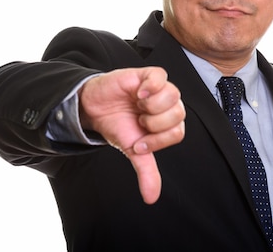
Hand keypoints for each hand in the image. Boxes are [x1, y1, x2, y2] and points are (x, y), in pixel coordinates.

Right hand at [78, 67, 185, 203]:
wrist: (94, 108)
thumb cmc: (117, 125)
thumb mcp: (132, 151)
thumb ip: (146, 171)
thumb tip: (151, 198)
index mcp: (169, 123)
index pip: (178, 133)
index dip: (157, 140)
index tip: (138, 142)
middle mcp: (169, 104)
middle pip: (179, 114)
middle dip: (153, 124)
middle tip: (137, 121)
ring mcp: (160, 88)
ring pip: (173, 95)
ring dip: (151, 106)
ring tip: (137, 106)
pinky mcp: (148, 75)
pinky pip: (161, 76)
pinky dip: (151, 87)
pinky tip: (138, 93)